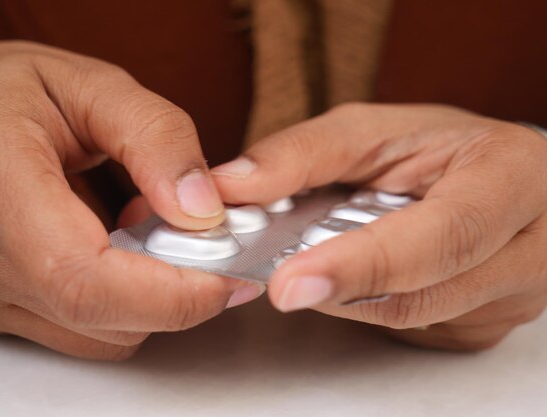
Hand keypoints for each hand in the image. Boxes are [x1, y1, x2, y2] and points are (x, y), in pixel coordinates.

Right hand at [0, 41, 261, 359]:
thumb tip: (202, 209)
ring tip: (151, 236)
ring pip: (97, 333)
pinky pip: (81, 332)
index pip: (79, 273)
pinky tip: (122, 256)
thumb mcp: (92, 84)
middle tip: (208, 245)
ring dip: (150, 298)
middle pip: (95, 314)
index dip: (168, 292)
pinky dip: (124, 305)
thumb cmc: (6, 93)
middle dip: (176, 293)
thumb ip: (157, 138)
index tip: (226, 273)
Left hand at [212, 103, 546, 350]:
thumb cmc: (439, 146)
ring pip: (409, 318)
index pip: (443, 235)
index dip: (365, 264)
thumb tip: (231, 186)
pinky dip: (366, 303)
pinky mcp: (483, 324)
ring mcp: (509, 297)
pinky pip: (411, 328)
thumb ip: (305, 154)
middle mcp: (526, 249)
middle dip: (340, 289)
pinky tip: (353, 273)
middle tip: (278, 281)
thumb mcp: (375, 129)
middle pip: (422, 294)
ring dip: (347, 294)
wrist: (494, 175)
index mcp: (508, 180)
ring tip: (313, 262)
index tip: (290, 282)